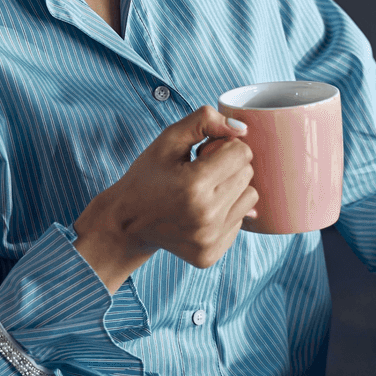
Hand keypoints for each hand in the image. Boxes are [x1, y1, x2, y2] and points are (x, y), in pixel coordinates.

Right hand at [73, 106, 256, 291]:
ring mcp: (209, 240)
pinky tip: (200, 213)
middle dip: (228, 167)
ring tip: (203, 192)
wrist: (126, 223)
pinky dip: (226, 212)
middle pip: (247, 174)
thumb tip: (241, 128)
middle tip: (200, 172)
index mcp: (194, 185)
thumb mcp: (168, 140)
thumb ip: (204, 121)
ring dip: (232, 190)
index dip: (224, 147)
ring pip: (250, 198)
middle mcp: (205, 217)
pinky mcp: (211, 255)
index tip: (204, 154)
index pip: (242, 153)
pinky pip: (241, 221)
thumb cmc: (147, 177)